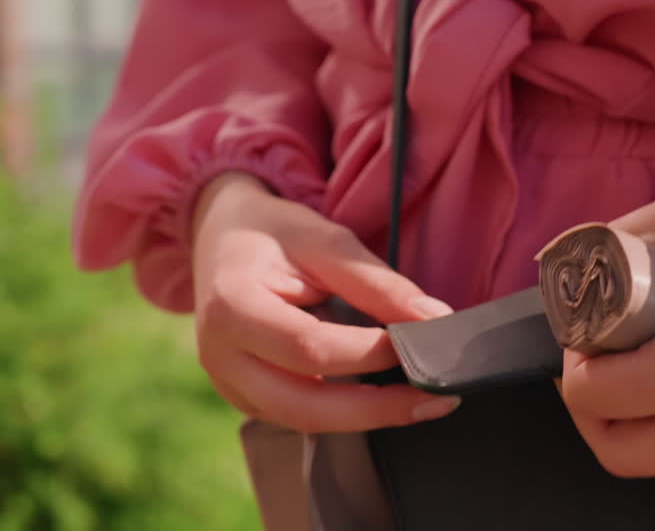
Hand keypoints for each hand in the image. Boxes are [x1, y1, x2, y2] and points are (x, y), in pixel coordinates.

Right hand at [190, 172, 460, 433]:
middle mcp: (219, 356)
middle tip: (436, 400)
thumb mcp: (324, 239)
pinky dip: (344, 413)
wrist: (221, 236)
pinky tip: (382, 399)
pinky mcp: (243, 397)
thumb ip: (376, 282)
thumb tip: (434, 320)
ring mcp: (227, 383)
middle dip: (376, 409)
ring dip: (365, 418)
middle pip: (303, 405)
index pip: (308, 347)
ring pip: (302, 422)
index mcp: (231, 307)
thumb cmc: (272, 232)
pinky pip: (297, 417)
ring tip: (420, 402)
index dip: (369, 353)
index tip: (420, 344)